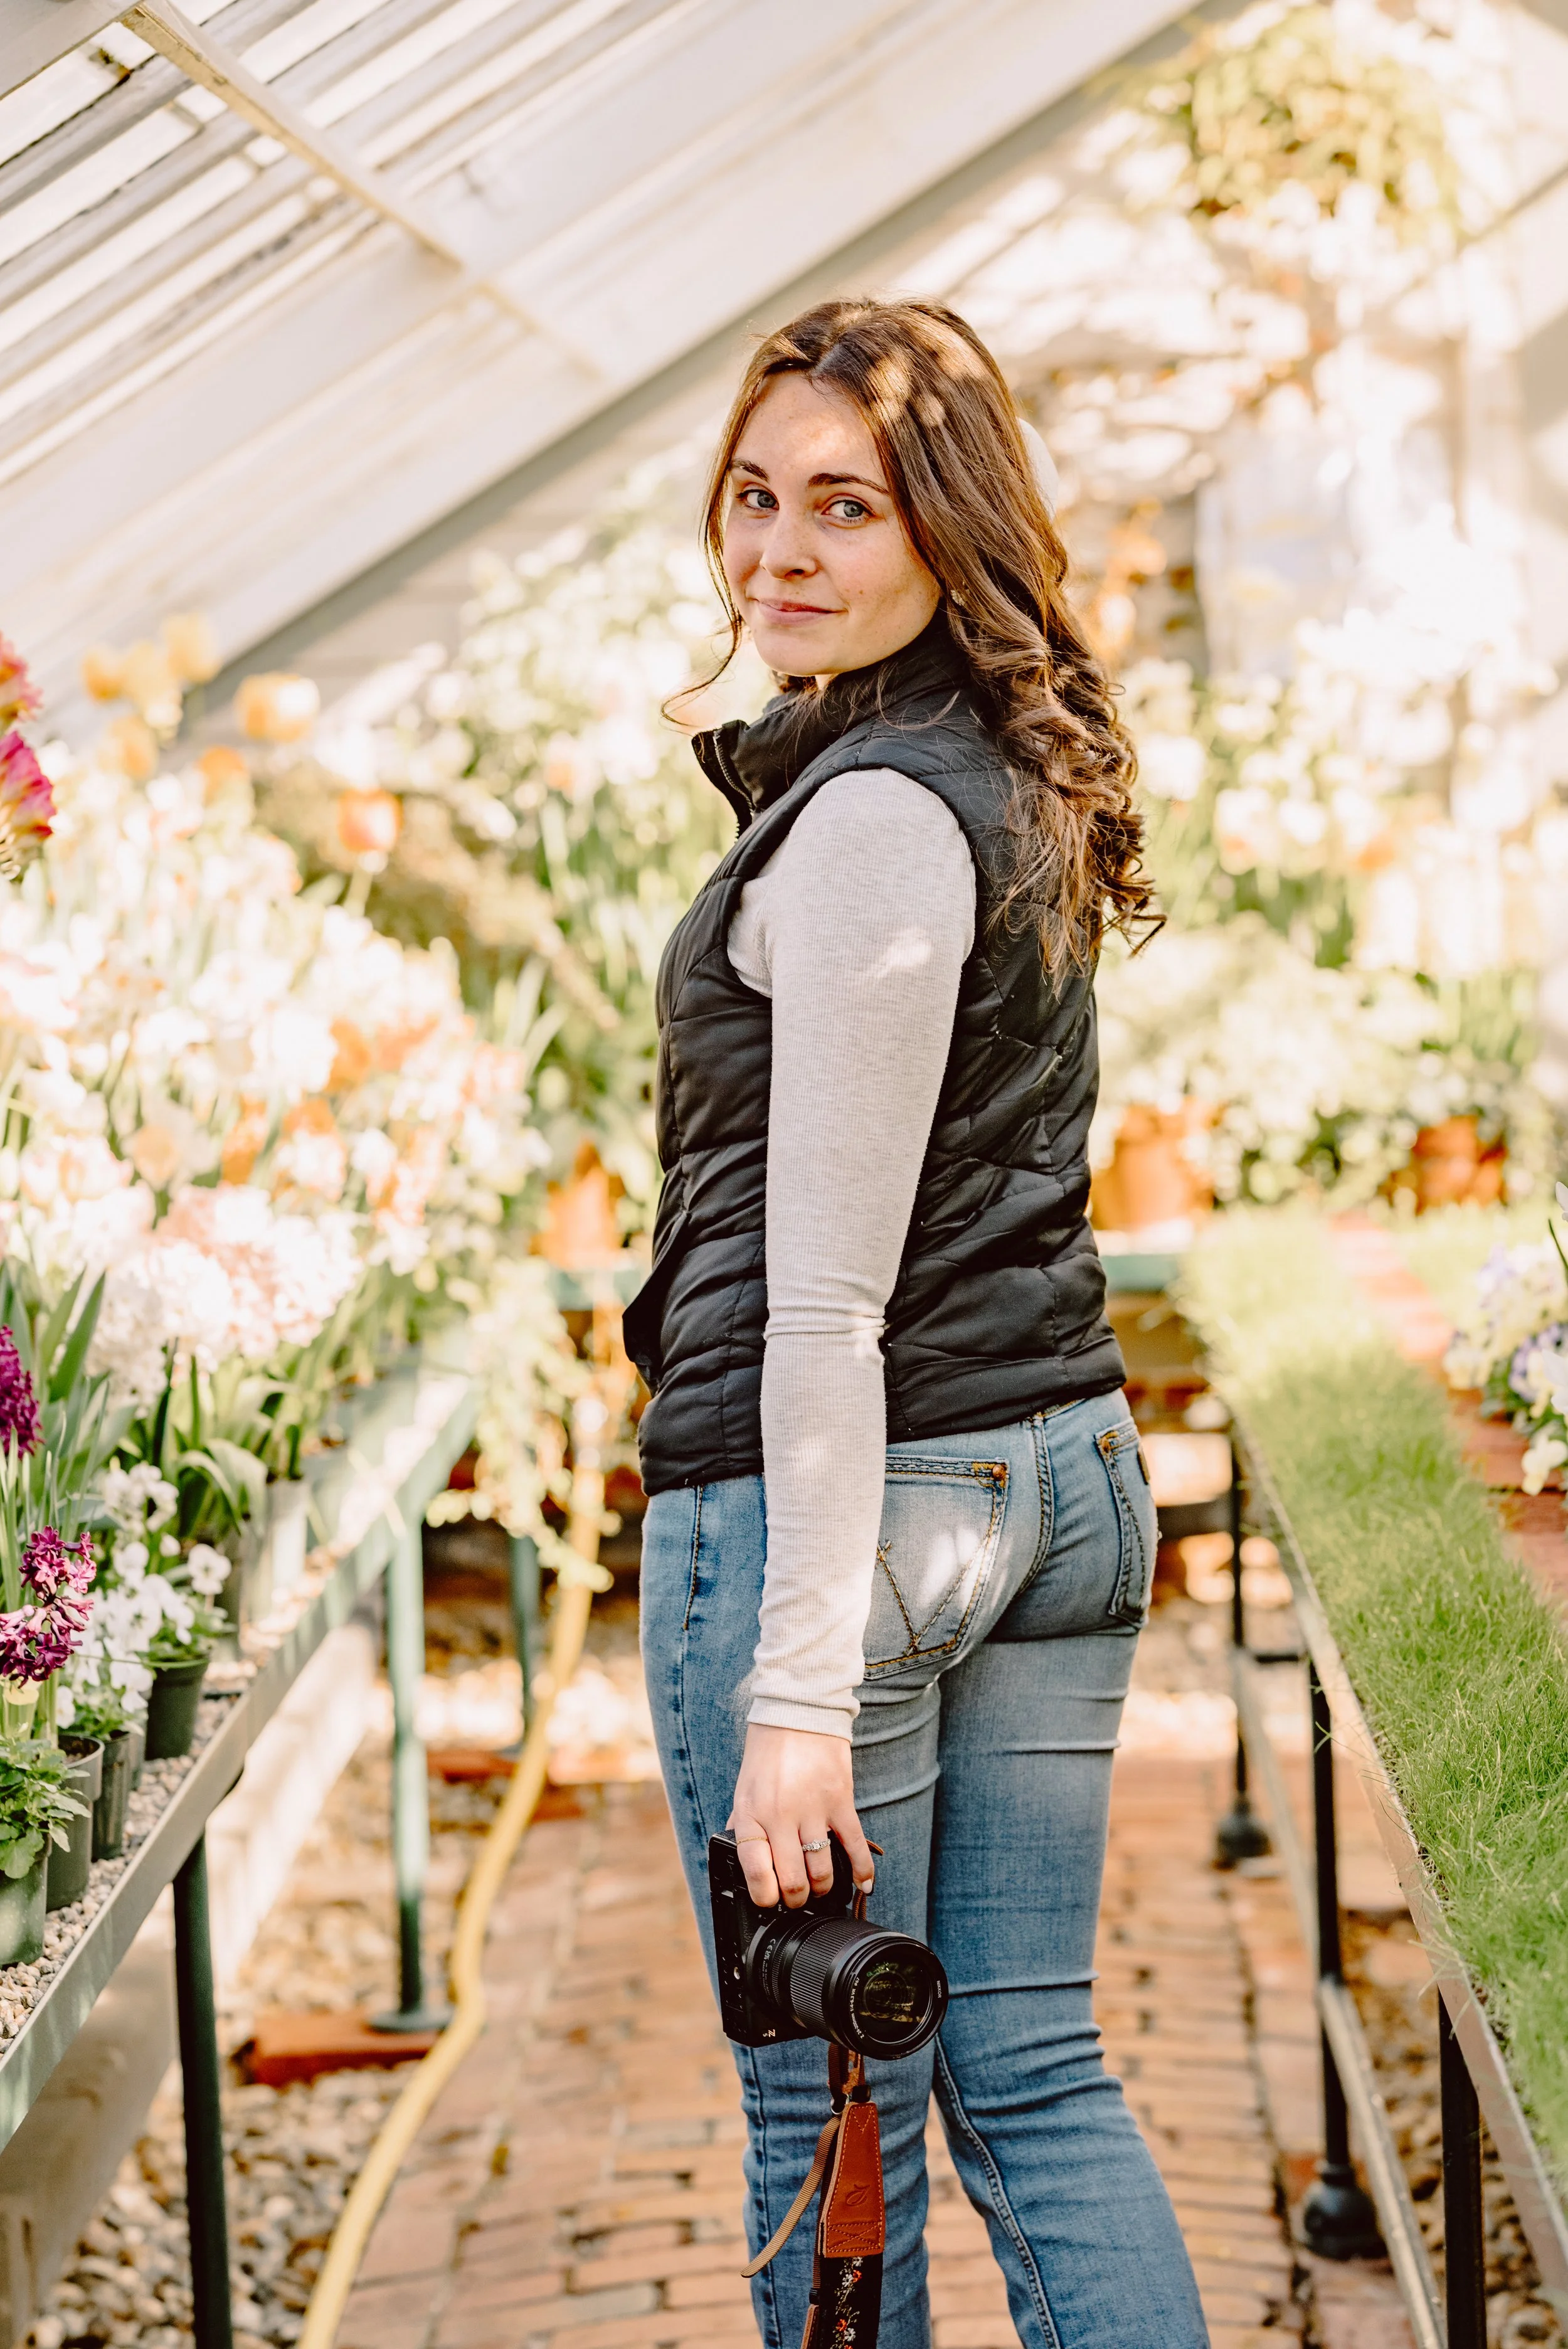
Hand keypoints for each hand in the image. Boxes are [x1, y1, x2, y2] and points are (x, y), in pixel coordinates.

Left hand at [729, 1722, 875, 1908]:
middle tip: (797, 1897)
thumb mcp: (744, 1789)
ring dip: (823, 1887)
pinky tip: (864, 1886)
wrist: (798, 1711)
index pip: (755, 1871)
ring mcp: (813, 1810)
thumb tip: (746, 1858)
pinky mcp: (841, 1801)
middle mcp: (780, 1817)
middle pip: (793, 1881)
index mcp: (751, 1814)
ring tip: (820, 1886)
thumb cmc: (769, 1752)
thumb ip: (745, 1825)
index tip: (769, 1900)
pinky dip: (862, 1871)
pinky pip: (855, 1846)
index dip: (763, 1896)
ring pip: (823, 1872)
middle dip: (796, 1899)